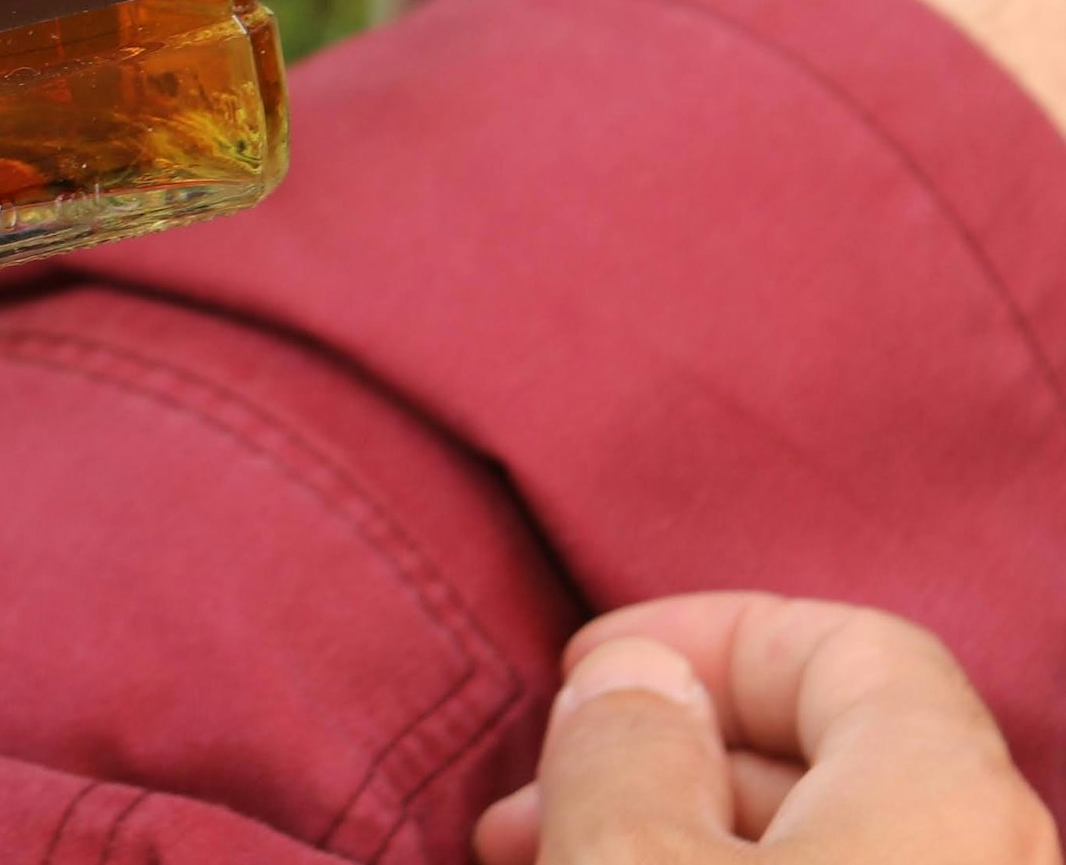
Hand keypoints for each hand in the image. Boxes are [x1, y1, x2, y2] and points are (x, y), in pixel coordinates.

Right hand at [474, 594, 1056, 862]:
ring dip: (684, 839)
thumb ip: (623, 744)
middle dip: (666, 758)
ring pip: (834, 853)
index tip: (582, 669)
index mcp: (948, 801)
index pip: (849, 642)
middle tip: (525, 812)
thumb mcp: (628, 864)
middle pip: (837, 758)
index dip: (702, 632)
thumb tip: (638, 681)